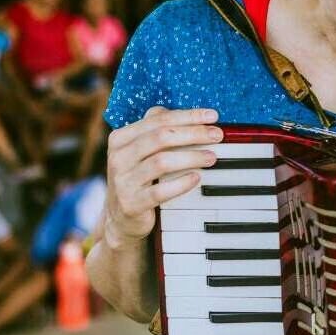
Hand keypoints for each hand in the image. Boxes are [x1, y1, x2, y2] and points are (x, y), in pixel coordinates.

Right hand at [103, 107, 221, 248]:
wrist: (121, 218)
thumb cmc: (138, 178)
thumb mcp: (141, 151)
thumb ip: (157, 129)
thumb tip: (191, 115)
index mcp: (121, 138)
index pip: (158, 119)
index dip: (188, 116)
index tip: (212, 116)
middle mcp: (119, 157)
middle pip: (161, 137)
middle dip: (194, 133)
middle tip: (217, 135)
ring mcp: (123, 181)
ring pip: (162, 161)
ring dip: (191, 157)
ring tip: (211, 157)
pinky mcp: (131, 203)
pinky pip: (160, 191)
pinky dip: (181, 183)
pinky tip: (196, 177)